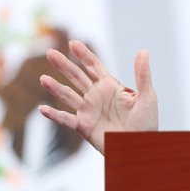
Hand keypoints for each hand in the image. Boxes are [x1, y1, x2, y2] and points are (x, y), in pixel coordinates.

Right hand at [39, 40, 157, 154]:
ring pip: (68, 95)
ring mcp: (88, 110)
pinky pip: (66, 119)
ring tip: (43, 78)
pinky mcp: (84, 126)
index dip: (83, 54)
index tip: (73, 43)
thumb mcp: (147, 96)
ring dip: (55, 87)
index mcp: (110, 86)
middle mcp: (96, 96)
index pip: (93, 66)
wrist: (140, 147)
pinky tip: (42, 109)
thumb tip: (144, 51)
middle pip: (76, 76)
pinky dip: (54, 115)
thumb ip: (143, 74)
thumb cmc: (147, 122)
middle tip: (50, 53)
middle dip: (64, 64)